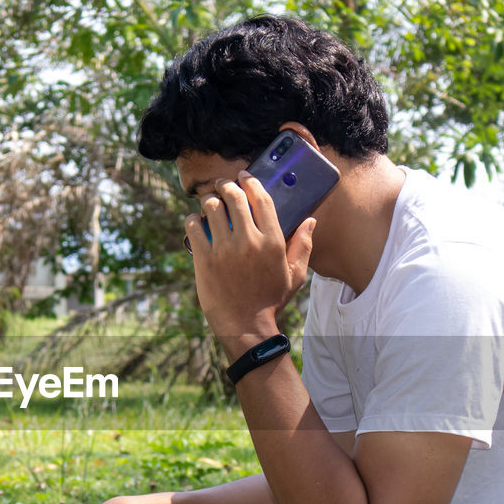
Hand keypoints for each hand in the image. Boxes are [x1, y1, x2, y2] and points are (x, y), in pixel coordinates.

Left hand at [185, 171, 314, 353]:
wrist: (245, 327)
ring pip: (211, 207)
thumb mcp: (294, 275)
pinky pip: (193, 227)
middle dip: (226, 185)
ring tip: (208, 202)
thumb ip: (303, 246)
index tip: (244, 176)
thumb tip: (310, 220)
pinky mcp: (204, 259)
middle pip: (234, 197)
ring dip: (208, 200)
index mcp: (272, 242)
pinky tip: (195, 222)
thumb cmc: (270, 301)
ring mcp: (224, 249)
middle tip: (221, 185)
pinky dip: (192, 220)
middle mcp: (248, 241)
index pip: (261, 199)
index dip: (251, 182)